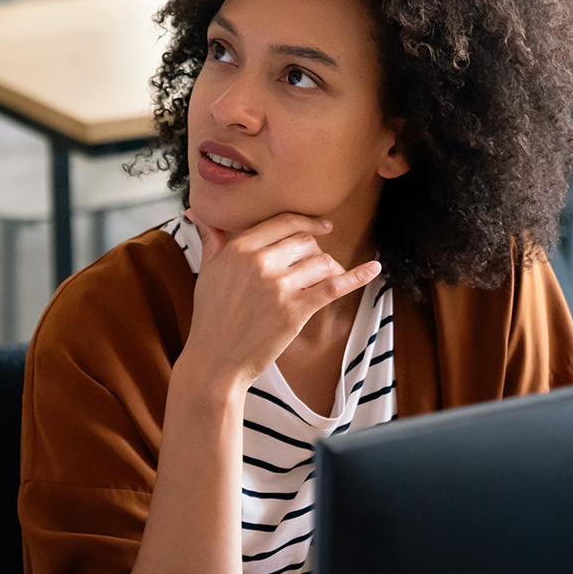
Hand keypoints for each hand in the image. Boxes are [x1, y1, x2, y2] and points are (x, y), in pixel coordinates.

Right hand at [177, 210, 379, 394]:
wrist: (216, 360)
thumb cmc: (211, 317)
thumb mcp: (207, 272)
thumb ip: (212, 240)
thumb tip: (198, 213)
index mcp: (239, 248)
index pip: (283, 222)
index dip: (308, 222)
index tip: (324, 226)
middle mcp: (259, 262)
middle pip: (306, 241)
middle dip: (316, 250)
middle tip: (317, 264)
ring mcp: (279, 286)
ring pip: (321, 261)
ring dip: (330, 268)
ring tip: (328, 278)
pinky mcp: (295, 311)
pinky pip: (333, 286)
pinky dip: (357, 276)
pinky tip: (374, 269)